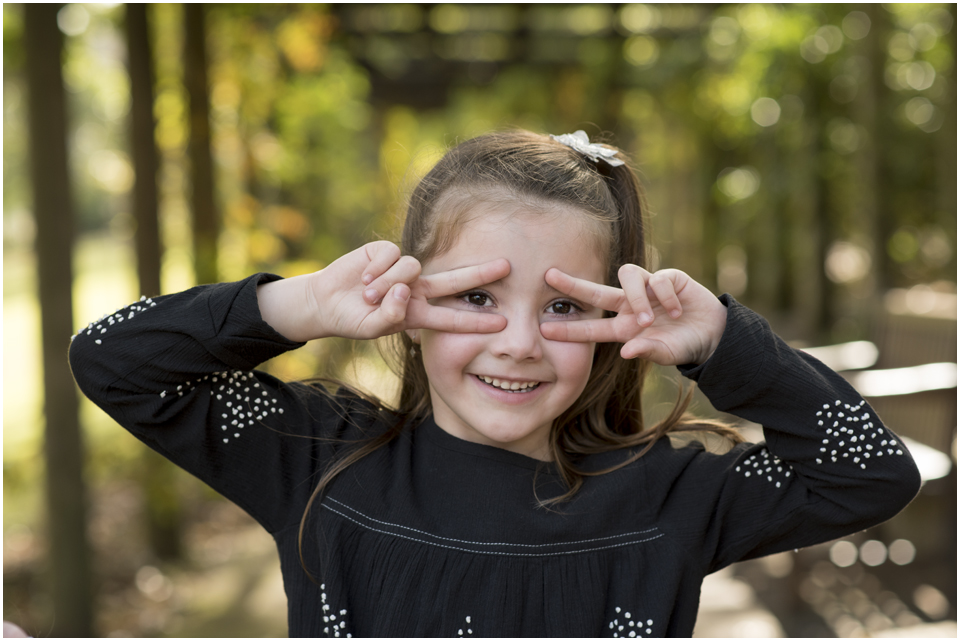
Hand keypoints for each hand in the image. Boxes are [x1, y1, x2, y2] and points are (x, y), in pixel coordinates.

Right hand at [303, 241, 509, 340]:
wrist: (325, 302)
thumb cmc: (353, 319)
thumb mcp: (373, 327)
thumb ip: (391, 315)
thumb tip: (405, 290)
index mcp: (419, 312)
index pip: (453, 317)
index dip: (476, 321)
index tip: (502, 323)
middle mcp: (417, 288)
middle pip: (455, 280)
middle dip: (481, 274)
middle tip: (508, 266)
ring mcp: (403, 269)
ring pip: (411, 268)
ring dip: (388, 284)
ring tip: (368, 295)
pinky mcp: (385, 252)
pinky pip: (393, 256)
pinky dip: (378, 270)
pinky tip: (363, 279)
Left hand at [539, 265, 726, 365]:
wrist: (714, 335)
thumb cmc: (684, 346)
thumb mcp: (665, 353)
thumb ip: (647, 352)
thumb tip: (626, 352)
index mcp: (625, 329)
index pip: (592, 328)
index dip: (570, 329)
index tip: (544, 330)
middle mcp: (631, 306)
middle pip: (596, 292)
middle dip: (572, 285)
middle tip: (548, 275)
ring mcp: (648, 290)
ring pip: (628, 276)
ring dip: (636, 298)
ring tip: (650, 319)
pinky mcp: (668, 278)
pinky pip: (658, 279)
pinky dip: (665, 296)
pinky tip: (678, 311)